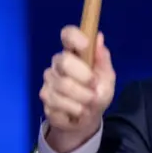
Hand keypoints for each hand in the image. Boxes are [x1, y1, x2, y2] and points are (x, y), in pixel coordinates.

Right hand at [39, 25, 115, 152]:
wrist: (87, 118)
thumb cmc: (98, 92)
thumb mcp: (107, 76)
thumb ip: (103, 59)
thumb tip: (99, 37)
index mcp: (76, 52)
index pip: (68, 34)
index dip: (75, 37)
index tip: (86, 45)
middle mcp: (59, 62)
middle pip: (64, 61)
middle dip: (84, 77)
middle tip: (95, 89)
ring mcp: (49, 79)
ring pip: (62, 86)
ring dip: (82, 99)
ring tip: (89, 104)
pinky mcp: (44, 96)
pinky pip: (57, 103)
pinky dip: (74, 110)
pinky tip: (77, 111)